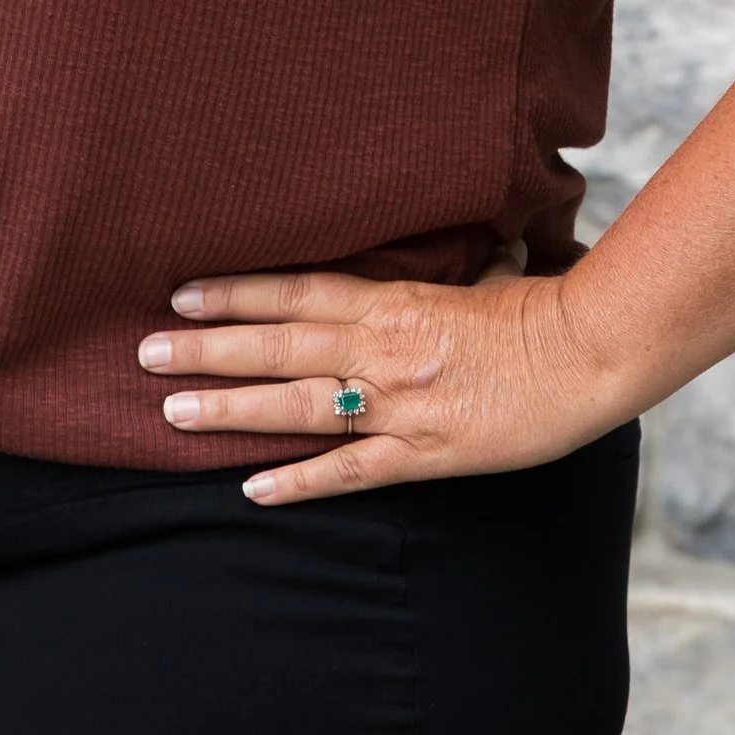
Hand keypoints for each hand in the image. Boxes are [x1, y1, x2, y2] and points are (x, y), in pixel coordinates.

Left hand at [139, 265, 621, 503]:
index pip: (297, 291)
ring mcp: (400, 405)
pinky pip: (349, 470)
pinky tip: (250, 488)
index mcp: (395, 300)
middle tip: (144, 355)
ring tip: (171, 414)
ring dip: (230, 410)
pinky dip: (297, 481)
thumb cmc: (543, 306)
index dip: (235, 292)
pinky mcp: (424, 453)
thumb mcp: (482, 273)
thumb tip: (453, 246)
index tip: (181, 293)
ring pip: (297, 407)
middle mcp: (384, 350)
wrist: (590, 355)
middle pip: (278, 346)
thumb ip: (447, 267)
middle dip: (207, 350)